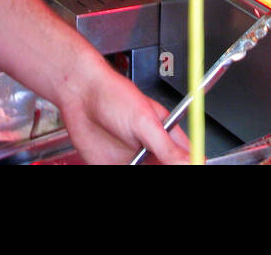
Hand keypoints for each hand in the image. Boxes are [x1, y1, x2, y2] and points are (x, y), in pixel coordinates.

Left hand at [55, 53, 190, 164]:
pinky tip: (118, 165)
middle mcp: (152, 150)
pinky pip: (125, 175)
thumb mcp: (143, 122)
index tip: (183, 167)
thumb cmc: (113, 96)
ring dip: (145, 173)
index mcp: (166, 134)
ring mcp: (133, 161)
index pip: (188, 157)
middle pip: (168, 169)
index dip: (190, 164)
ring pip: (148, 174)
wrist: (80, 97)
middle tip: (153, 167)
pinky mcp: (114, 167)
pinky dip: (123, 173)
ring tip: (133, 163)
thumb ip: (165, 146)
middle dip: (167, 170)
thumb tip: (189, 161)